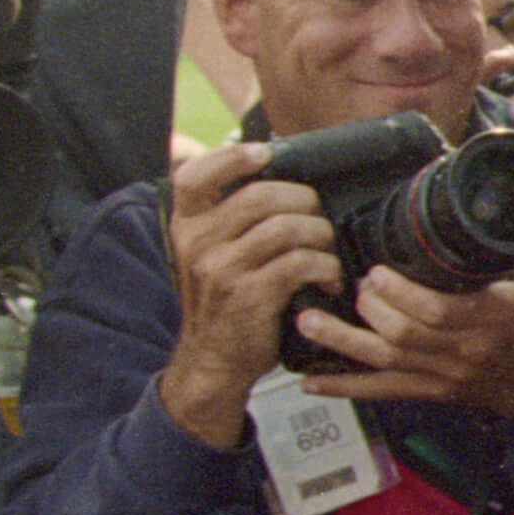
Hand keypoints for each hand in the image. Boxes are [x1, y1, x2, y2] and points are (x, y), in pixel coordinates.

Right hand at [157, 140, 342, 445]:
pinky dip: (325, 266)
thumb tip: (272, 174)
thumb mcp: (209, 254)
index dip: (231, 157)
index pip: (194, 176)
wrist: (213, 361)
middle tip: (316, 218)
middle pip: (261, 196)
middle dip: (303, 201)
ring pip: (286, 227)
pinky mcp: (249, 296)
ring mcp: (221, 270)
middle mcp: (198, 243)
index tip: (264, 153)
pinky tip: (327, 279)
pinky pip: (300, 262)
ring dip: (320, 236)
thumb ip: (228, 218)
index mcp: (186, 226)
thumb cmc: (223, 302)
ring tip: (325, 252)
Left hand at [292, 258, 513, 416]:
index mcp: (492, 316)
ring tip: (308, 322)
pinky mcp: (430, 391)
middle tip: (353, 287)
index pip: (436, 309)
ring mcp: (445, 374)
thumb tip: (484, 212)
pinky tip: (312, 379)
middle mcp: (466, 349)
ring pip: (384, 360)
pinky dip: (344, 386)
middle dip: (369, 308)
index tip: (379, 272)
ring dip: (342, 341)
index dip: (399, 291)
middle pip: (402, 333)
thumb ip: (513, 251)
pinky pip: (381, 390)